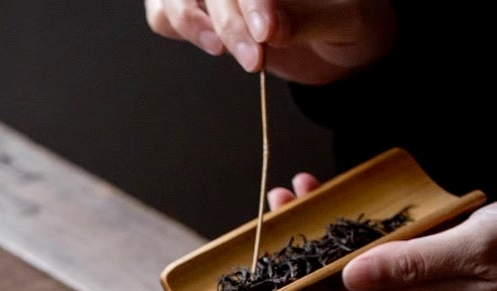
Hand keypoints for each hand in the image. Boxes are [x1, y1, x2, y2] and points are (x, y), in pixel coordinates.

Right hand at [144, 0, 397, 83]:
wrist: (345, 46)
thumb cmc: (354, 24)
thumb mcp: (349, 22)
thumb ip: (309, 20)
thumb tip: (270, 27)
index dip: (249, 0)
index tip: (266, 31)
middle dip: (227, 21)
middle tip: (255, 59)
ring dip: (190, 22)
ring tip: (222, 51)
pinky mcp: (204, 9)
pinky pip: (163, 11)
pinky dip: (174, 25)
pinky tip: (211, 44)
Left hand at [266, 174, 496, 290]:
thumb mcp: (475, 247)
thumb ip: (414, 264)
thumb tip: (350, 278)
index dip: (299, 288)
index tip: (267, 268)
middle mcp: (414, 289)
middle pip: (340, 277)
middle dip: (304, 248)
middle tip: (280, 209)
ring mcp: (425, 270)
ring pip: (359, 255)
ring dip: (328, 226)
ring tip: (303, 192)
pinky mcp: (436, 248)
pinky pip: (385, 239)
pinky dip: (361, 217)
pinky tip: (352, 195)